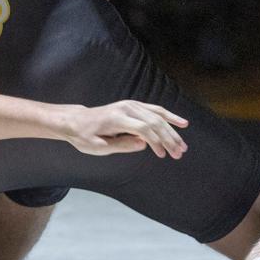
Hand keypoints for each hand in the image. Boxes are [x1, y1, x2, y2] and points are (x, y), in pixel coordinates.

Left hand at [64, 101, 188, 157]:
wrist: (76, 121)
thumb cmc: (84, 136)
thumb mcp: (98, 147)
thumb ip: (121, 145)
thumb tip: (144, 144)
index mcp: (116, 118)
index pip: (143, 128)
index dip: (156, 142)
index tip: (163, 155)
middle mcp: (125, 108)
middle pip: (154, 121)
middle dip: (169, 138)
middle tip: (179, 154)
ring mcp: (130, 104)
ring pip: (157, 116)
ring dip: (172, 130)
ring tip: (183, 145)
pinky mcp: (133, 105)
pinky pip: (155, 110)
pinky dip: (169, 117)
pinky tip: (182, 124)